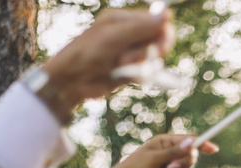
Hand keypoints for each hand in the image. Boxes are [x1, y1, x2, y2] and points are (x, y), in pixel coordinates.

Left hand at [40, 9, 175, 120]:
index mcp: (124, 19)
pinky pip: (147, 71)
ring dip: (141, 63)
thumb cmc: (87, 53)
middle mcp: (129, 34)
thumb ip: (141, 28)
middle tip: (136, 58)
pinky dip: (140, 74)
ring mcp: (131, 52)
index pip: (157, 22)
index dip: (162, 34)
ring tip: (120, 65)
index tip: (159, 47)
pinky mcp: (131, 70)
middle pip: (158, 40)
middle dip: (150, 51)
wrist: (72, 80)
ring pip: (153, 57)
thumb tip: (168, 13)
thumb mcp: (115, 37)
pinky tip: (124, 74)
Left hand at [106, 134, 216, 167]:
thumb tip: (191, 143)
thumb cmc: (136, 166)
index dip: (202, 144)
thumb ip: (174, 152)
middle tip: (170, 167)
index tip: (213, 149)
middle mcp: (170, 151)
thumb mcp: (154, 158)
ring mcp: (171, 163)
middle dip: (181, 163)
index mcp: (166, 141)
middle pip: (190, 156)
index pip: (188, 140)